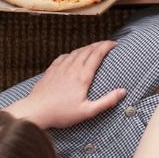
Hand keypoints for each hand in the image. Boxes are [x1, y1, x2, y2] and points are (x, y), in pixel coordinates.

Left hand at [10, 40, 126, 128]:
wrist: (35, 111)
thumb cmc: (61, 113)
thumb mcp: (87, 111)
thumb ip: (106, 101)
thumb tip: (123, 91)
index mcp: (82, 76)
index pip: (97, 54)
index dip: (107, 46)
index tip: (115, 44)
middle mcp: (72, 68)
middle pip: (88, 50)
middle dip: (99, 44)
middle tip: (107, 44)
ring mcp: (60, 68)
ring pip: (76, 51)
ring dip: (87, 47)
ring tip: (94, 48)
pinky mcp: (51, 70)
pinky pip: (64, 56)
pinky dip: (73, 53)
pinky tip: (73, 56)